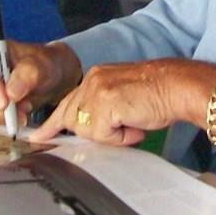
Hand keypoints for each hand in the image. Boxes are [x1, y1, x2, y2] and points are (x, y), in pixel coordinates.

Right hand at [0, 40, 81, 127]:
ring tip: (25, 109)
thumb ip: (27, 75)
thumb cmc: (43, 65)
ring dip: (1, 116)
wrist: (48, 77)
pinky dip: (1, 121)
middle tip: (22, 111)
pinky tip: (18, 115)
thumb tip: (11, 93)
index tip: (5, 103)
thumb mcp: (42, 65)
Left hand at [29, 58, 215, 145]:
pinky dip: (120, 138)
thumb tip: (91, 131)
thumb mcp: (123, 98)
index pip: (68, 102)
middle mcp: (92, 80)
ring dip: (110, 135)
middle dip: (84, 132)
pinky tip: (135, 126)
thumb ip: (103, 110)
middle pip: (70, 118)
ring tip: (133, 123)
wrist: (177, 86)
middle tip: (81, 135)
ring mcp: (97, 91)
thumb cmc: (159, 94)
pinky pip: (103, 135)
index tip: (38, 136)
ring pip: (86, 130)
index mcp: (97, 76)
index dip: (53, 123)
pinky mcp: (104, 105)